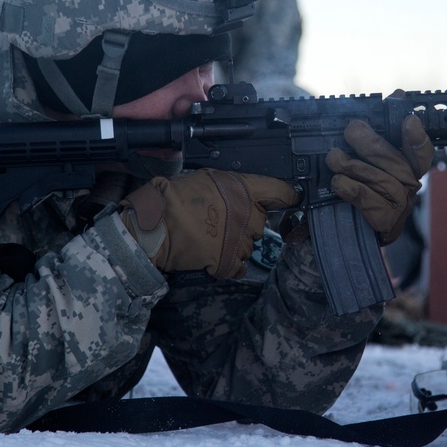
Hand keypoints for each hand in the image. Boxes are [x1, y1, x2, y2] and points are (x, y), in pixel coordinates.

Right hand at [119, 169, 299, 278]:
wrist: (154, 227)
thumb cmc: (174, 198)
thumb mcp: (204, 179)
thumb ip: (230, 186)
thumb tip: (241, 192)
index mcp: (242, 190)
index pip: (280, 192)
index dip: (288, 196)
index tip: (291, 199)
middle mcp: (247, 215)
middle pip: (262, 222)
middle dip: (247, 222)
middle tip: (224, 221)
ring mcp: (240, 241)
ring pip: (251, 245)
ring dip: (237, 243)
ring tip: (214, 238)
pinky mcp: (229, 262)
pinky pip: (241, 267)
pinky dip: (231, 265)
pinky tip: (216, 256)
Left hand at [325, 111, 434, 244]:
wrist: (348, 226)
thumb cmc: (362, 185)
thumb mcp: (369, 156)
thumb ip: (381, 129)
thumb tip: (397, 95)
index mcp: (408, 166)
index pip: (422, 151)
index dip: (417, 136)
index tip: (408, 120)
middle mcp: (408, 185)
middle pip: (395, 161)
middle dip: (370, 143)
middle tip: (351, 130)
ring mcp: (400, 206)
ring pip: (380, 180)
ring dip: (353, 166)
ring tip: (333, 158)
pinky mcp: (386, 222)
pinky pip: (369, 200)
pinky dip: (351, 189)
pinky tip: (338, 182)